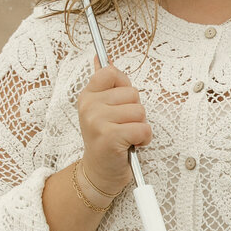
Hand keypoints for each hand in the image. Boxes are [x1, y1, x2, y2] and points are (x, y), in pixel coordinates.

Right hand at [77, 58, 151, 197]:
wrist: (99, 172)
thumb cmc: (106, 139)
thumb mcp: (101, 109)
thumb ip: (104, 84)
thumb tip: (100, 57)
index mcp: (87, 96)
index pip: (111, 72)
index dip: (124, 87)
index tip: (119, 104)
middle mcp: (89, 106)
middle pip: (133, 93)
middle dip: (135, 112)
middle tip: (122, 126)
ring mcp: (97, 122)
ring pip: (140, 111)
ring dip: (140, 126)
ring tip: (127, 136)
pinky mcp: (110, 138)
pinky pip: (142, 129)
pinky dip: (143, 139)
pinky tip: (131, 145)